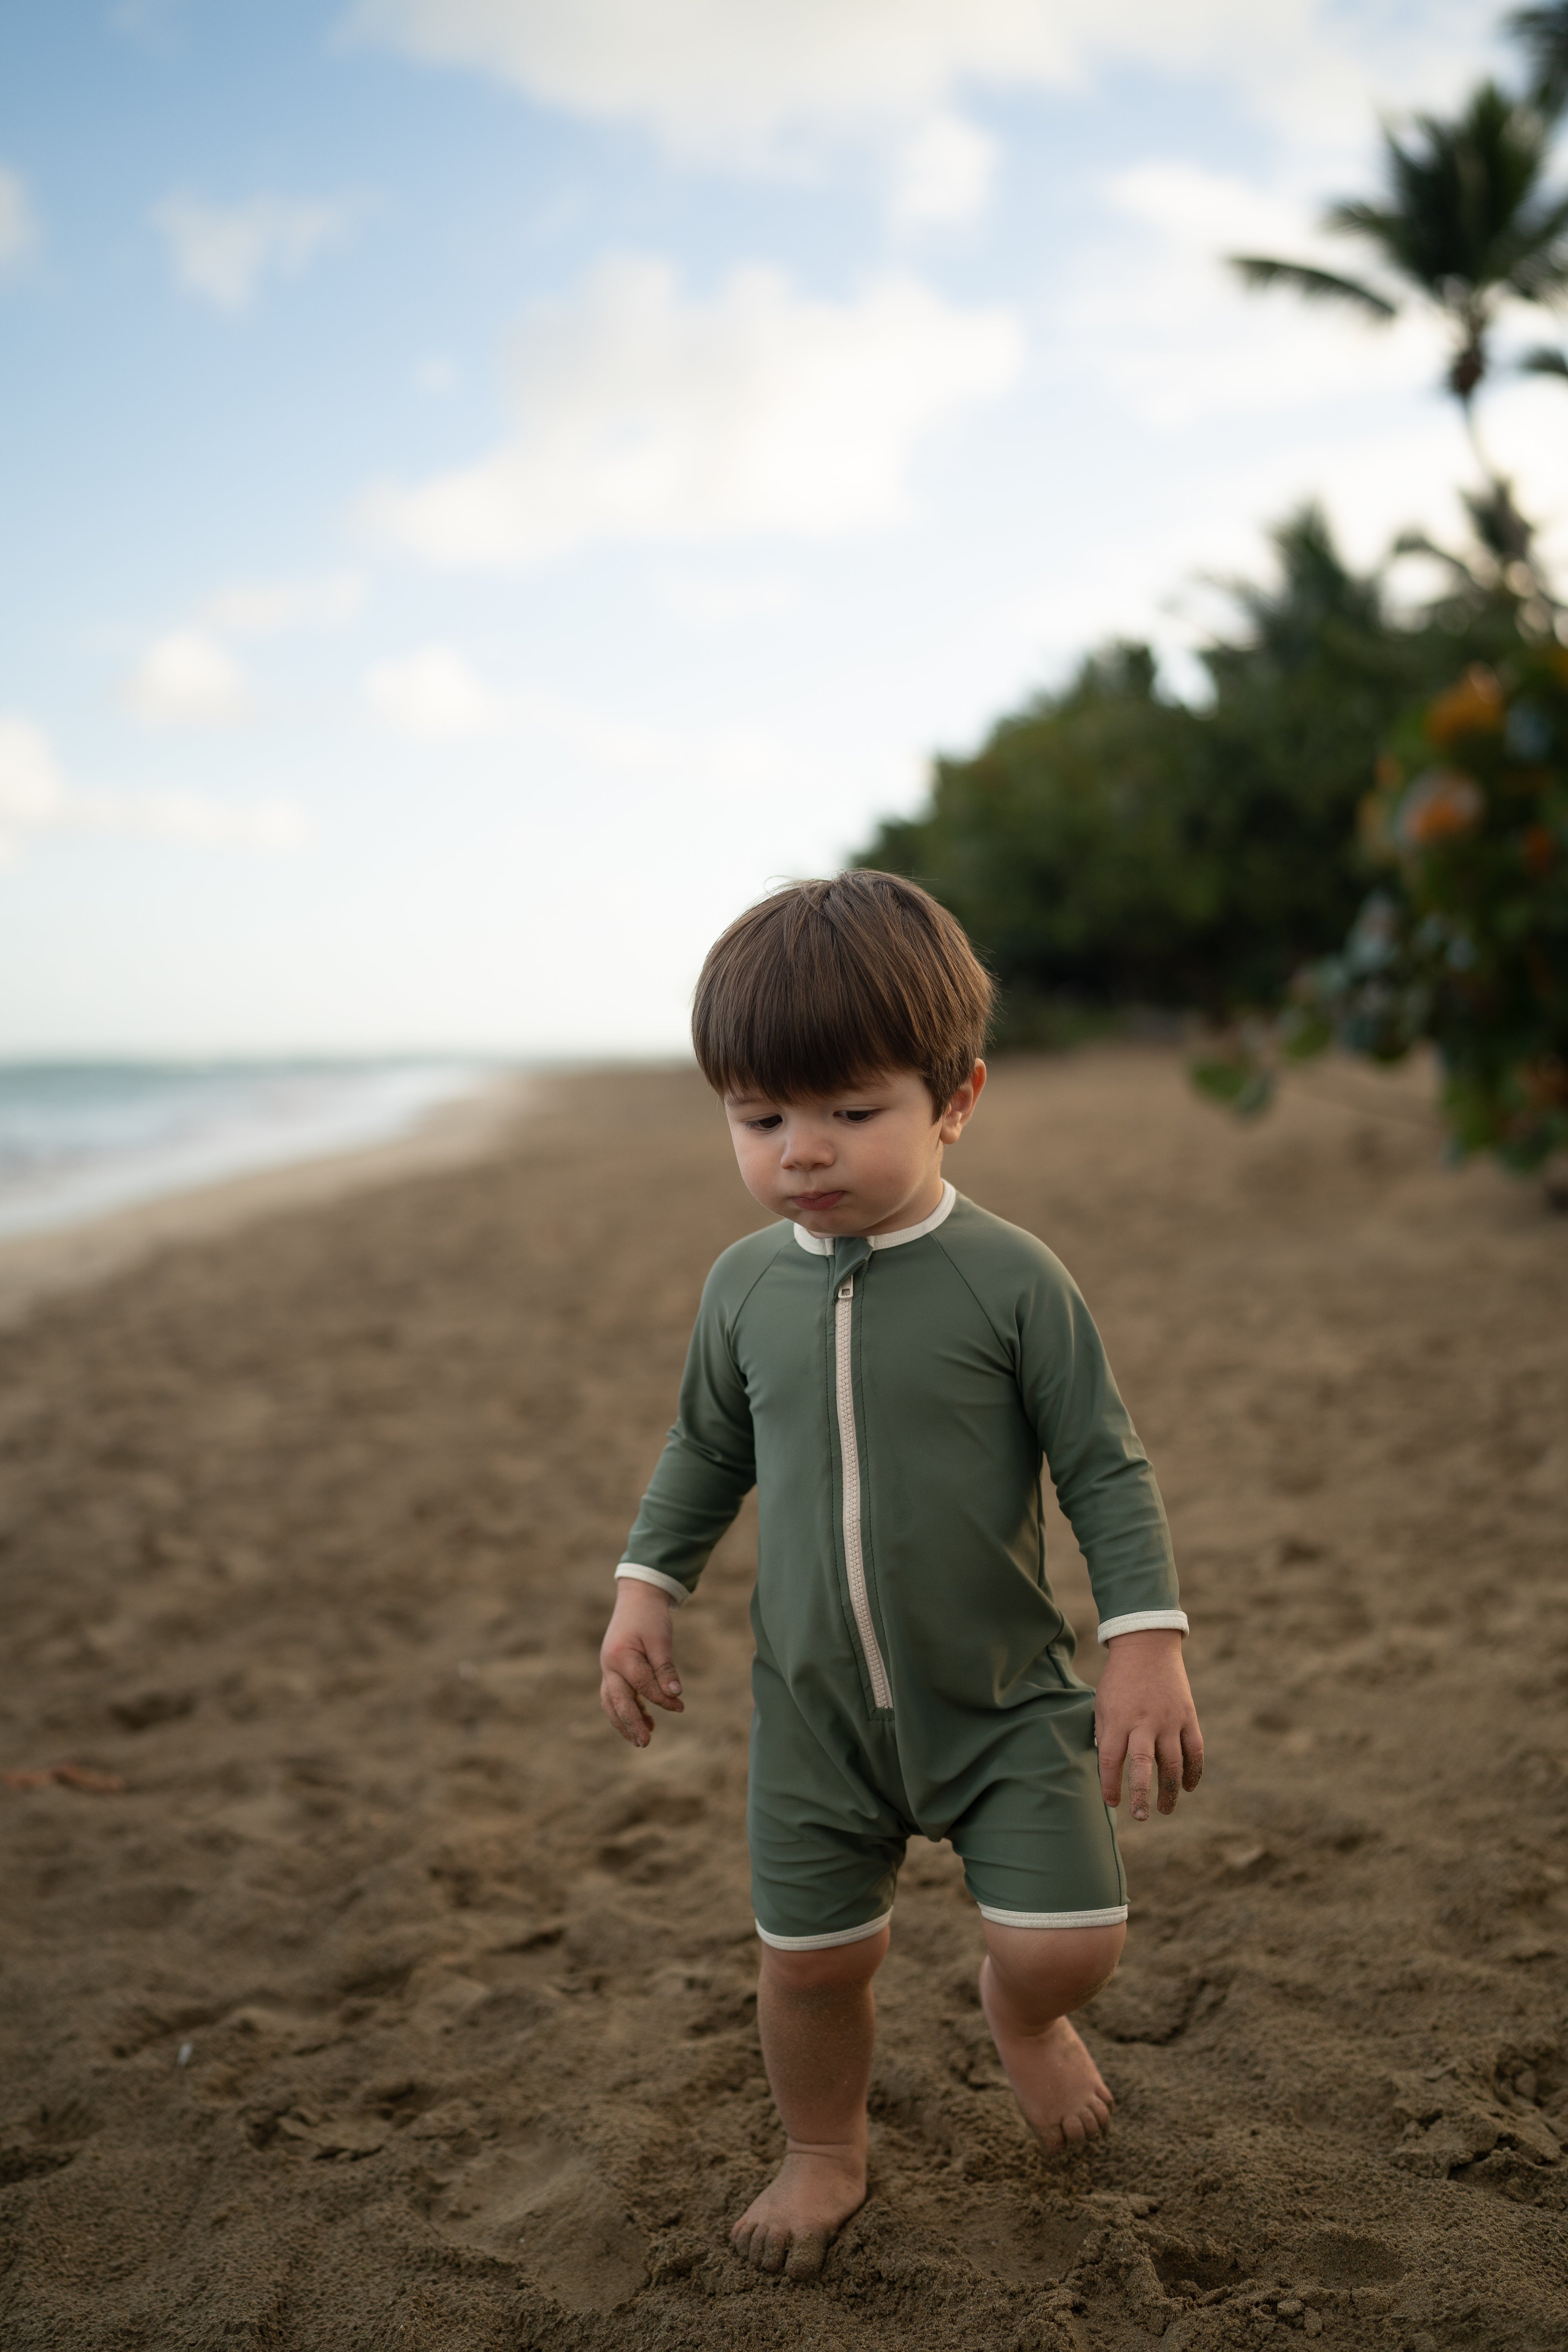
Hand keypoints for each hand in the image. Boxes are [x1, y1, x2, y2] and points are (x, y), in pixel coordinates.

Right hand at [599, 1581, 684, 1747]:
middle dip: (631, 1724)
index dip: (661, 1699)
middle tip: (645, 1743)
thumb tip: (675, 1695)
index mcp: (620, 1657)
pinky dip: (626, 1709)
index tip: (681, 1707)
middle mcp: (609, 1666)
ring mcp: (608, 1668)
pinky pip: (615, 1695)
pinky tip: (644, 1719)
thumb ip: (665, 1667)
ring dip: (624, 1722)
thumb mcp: (661, 1639)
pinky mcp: (613, 1670)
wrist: (637, 1597)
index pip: (642, 1685)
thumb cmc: (650, 1616)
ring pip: (611, 1702)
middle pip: (617, 1702)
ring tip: (642, 1738)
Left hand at [1095, 1628, 1202, 1823]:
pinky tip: (1189, 1787)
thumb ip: (1106, 1736)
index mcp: (1118, 1719)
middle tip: (1140, 1817)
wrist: (1147, 1646)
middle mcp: (1144, 1721)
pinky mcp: (1188, 1717)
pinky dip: (1194, 1771)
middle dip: (1142, 1794)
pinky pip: (1195, 1750)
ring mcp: (1169, 1720)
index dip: (1110, 1784)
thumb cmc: (1119, 1680)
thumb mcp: (1102, 1705)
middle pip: (1144, 1765)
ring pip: (1173, 1763)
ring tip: (1166, 1809)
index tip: (1112, 1802)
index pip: (1111, 1759)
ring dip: (1171, 1790)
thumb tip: (1108, 1770)